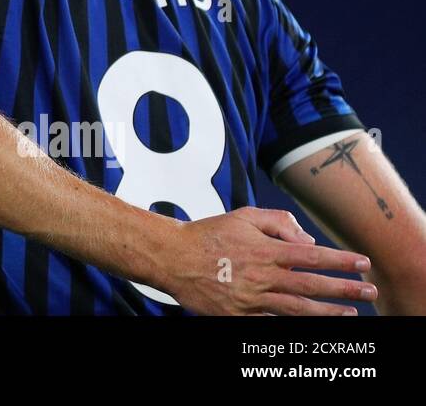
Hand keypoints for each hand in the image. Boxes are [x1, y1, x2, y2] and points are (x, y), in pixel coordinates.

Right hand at [159, 207, 373, 314]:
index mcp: (264, 250)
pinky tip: (311, 326)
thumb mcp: (243, 216)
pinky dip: (293, 326)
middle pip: (312, 285)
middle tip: (369, 291)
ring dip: (327, 313)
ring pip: (297, 309)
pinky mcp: (238, 315)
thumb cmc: (208, 235)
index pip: (312, 255)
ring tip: (350, 314)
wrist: (172, 257)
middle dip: (344, 289)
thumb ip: (278, 223)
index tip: (362, 263)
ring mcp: (251, 298)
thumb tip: (307, 239)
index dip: (340, 260)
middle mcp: (262, 275)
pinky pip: (271, 324)